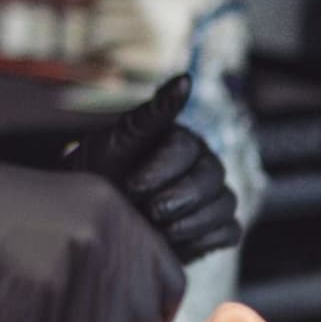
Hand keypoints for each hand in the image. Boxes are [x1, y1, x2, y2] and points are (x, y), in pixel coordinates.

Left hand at [61, 74, 241, 263]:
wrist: (92, 219)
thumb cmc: (100, 175)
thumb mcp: (115, 142)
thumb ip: (150, 115)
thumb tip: (186, 79)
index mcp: (180, 138)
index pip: (185, 148)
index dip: (159, 170)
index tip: (131, 187)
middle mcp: (203, 163)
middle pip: (211, 177)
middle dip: (176, 199)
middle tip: (146, 212)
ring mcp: (214, 196)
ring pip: (224, 205)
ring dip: (187, 222)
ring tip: (153, 229)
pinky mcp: (216, 228)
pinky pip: (228, 232)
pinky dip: (201, 240)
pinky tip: (171, 242)